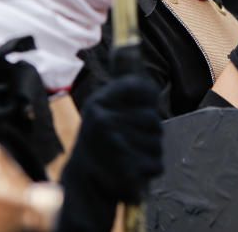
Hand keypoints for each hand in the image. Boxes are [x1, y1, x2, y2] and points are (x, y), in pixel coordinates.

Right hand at [58, 75, 162, 230]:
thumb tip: (131, 49)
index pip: (140, 86)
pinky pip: (156, 163)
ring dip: (150, 152)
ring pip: (157, 141)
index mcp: (99, 103)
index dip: (148, 97)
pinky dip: (149, 170)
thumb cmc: (99, 147)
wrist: (80, 188)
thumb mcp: (101, 113)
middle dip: (150, 132)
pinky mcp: (124, 168)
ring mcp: (113, 144)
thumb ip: (120, 91)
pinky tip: (132, 172)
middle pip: (153, 118)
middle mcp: (103, 120)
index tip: (145, 104)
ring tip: (128, 157)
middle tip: (128, 141)